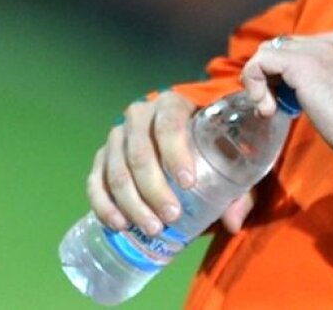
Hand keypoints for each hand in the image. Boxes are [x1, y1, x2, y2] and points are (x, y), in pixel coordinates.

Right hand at [86, 90, 256, 235]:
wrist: (178, 136)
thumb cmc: (208, 144)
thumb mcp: (227, 156)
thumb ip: (237, 186)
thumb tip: (233, 223)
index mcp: (171, 104)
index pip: (169, 125)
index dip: (175, 153)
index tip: (188, 183)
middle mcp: (139, 115)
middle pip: (140, 153)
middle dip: (154, 189)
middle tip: (171, 216)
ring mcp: (117, 136)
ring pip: (117, 170)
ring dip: (133, 203)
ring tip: (152, 228)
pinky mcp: (101, 157)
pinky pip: (95, 181)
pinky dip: (104, 205)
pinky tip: (119, 224)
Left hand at [241, 32, 332, 160]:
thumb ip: (325, 83)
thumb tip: (299, 90)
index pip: (298, 49)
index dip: (283, 76)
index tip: (285, 103)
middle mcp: (330, 40)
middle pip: (280, 47)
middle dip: (270, 77)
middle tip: (274, 106)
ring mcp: (316, 49)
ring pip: (267, 52)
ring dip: (260, 82)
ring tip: (270, 109)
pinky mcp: (301, 64)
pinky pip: (261, 62)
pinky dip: (254, 83)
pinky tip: (267, 107)